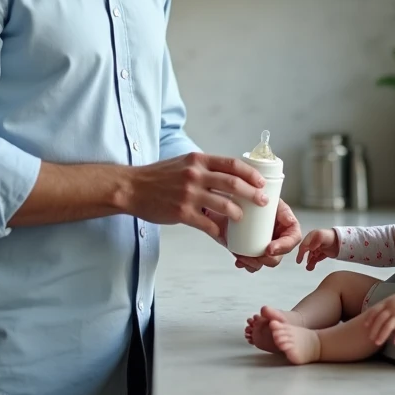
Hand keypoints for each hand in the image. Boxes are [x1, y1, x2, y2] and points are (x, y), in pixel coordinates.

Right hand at [125, 152, 267, 239]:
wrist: (131, 187)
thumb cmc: (158, 176)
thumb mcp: (183, 163)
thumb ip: (204, 168)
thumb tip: (228, 176)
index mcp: (198, 160)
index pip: (232, 164)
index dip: (251, 174)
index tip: (261, 182)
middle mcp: (195, 175)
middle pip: (233, 183)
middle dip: (252, 194)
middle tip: (262, 201)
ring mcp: (189, 194)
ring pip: (224, 204)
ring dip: (238, 213)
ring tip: (242, 218)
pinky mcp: (181, 213)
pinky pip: (207, 224)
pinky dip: (218, 231)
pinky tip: (222, 234)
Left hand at [210, 199, 302, 272]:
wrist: (227, 200)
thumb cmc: (247, 193)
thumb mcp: (261, 193)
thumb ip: (269, 199)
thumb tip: (282, 215)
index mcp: (285, 221)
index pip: (294, 237)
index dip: (285, 246)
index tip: (269, 248)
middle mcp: (277, 234)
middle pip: (281, 254)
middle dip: (268, 259)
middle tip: (255, 256)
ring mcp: (264, 243)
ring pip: (266, 262)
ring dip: (255, 263)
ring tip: (242, 257)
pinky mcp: (252, 250)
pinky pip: (253, 264)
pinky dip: (246, 264)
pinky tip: (239, 260)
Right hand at [295, 228, 338, 270]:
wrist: (342, 241)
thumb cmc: (331, 237)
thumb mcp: (322, 236)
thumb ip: (315, 241)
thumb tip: (310, 248)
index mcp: (312, 236)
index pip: (304, 245)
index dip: (300, 252)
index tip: (299, 259)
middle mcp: (314, 242)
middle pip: (306, 250)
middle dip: (303, 257)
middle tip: (300, 262)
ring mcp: (319, 248)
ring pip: (311, 256)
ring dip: (309, 262)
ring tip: (309, 268)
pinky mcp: (323, 253)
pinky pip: (316, 259)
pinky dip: (314, 263)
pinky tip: (312, 267)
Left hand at [361, 287, 394, 346]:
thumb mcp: (393, 299)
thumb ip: (386, 306)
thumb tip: (378, 314)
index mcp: (386, 303)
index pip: (375, 310)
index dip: (370, 318)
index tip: (365, 325)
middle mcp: (391, 308)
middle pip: (380, 320)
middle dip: (374, 330)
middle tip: (371, 339)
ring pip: (388, 325)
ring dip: (382, 335)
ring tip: (378, 343)